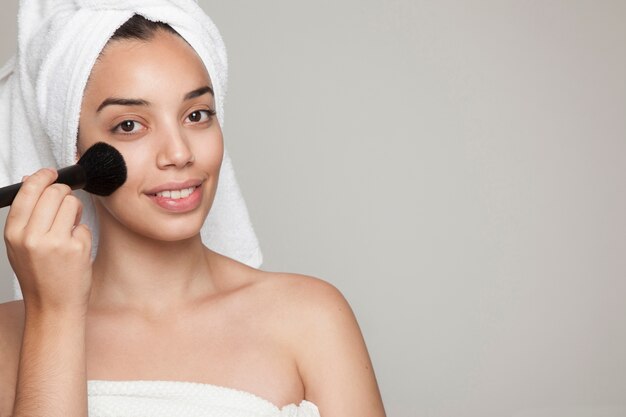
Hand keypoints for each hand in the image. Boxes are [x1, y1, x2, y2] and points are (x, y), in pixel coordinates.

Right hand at [3, 168, 92, 313]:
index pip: (28, 190)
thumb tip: (30, 180)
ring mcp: (55, 242)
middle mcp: (32, 236)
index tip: (51, 173)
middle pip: (54, 191)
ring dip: (74, 211)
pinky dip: (81, 233)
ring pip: (72, 203)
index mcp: (14, 233)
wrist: (53, 306)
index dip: (42, 177)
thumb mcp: (20, 245)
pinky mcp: (76, 248)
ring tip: (68, 228)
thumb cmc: (39, 276)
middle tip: (65, 206)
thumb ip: (25, 215)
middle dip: (64, 193)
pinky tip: (74, 248)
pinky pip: (83, 224)